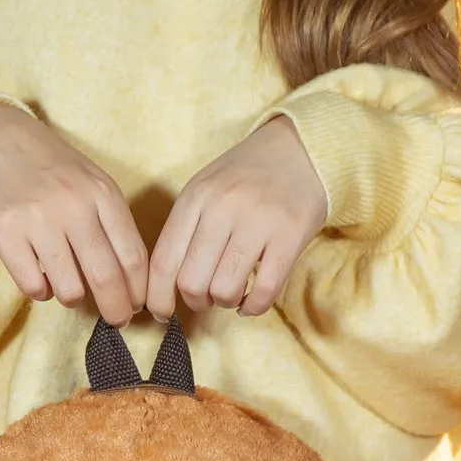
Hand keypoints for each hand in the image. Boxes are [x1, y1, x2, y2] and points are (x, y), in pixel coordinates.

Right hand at [0, 102, 146, 325]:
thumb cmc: (50, 169)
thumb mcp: (91, 184)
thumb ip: (111, 226)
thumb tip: (131, 285)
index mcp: (102, 193)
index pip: (133, 258)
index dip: (138, 292)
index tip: (137, 307)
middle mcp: (73, 205)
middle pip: (106, 279)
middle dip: (116, 310)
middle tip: (117, 321)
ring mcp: (37, 219)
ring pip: (70, 289)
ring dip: (73, 299)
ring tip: (68, 287)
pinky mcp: (4, 232)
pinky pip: (33, 286)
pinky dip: (41, 292)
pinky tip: (40, 278)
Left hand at [146, 116, 327, 319]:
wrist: (302, 148)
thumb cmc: (246, 178)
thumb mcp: (205, 190)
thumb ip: (185, 231)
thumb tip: (166, 288)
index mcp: (195, 197)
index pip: (163, 262)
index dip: (158, 298)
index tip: (162, 312)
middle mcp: (222, 207)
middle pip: (191, 282)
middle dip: (196, 301)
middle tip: (208, 296)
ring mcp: (258, 221)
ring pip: (224, 290)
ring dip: (226, 302)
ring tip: (233, 291)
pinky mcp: (290, 235)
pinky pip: (264, 292)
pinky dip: (254, 307)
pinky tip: (253, 300)